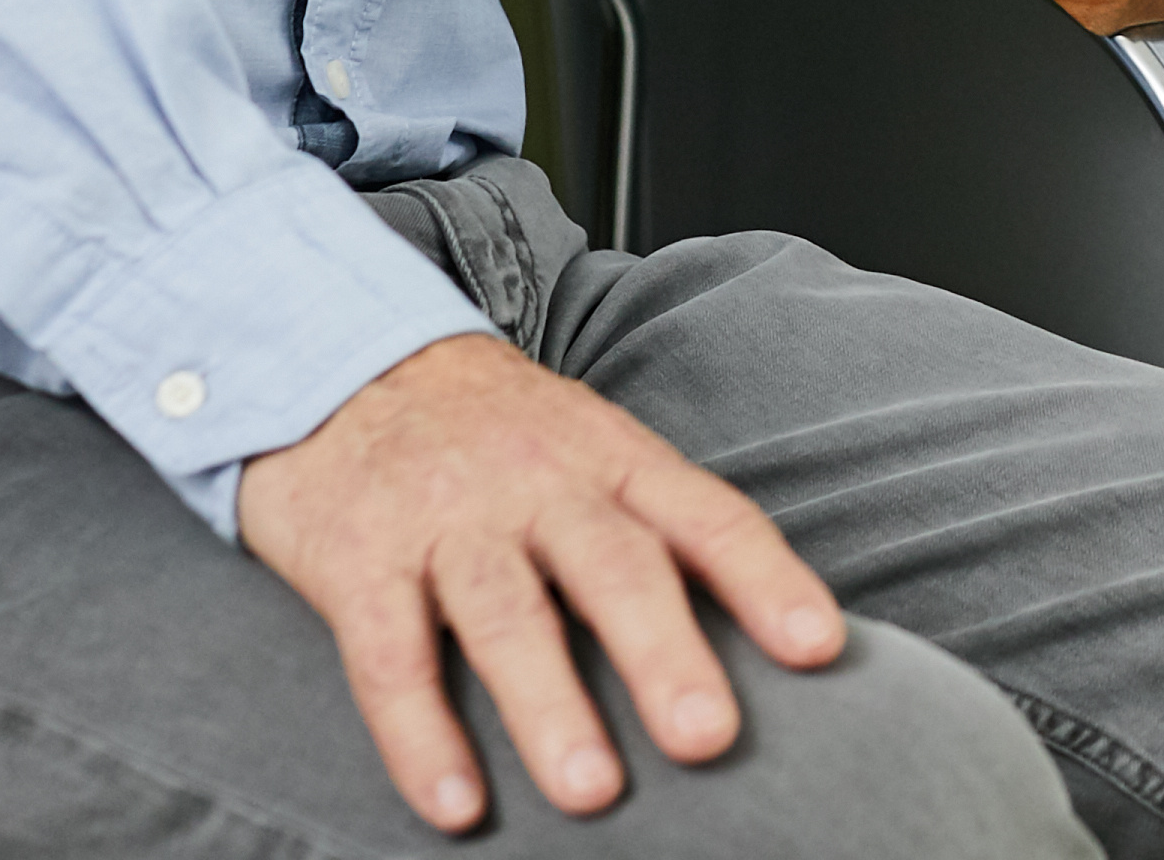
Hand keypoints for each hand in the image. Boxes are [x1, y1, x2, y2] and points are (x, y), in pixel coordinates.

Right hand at [239, 334, 845, 833]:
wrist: (345, 359)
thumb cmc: (493, 433)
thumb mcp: (587, 449)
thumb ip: (654, 530)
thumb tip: (752, 637)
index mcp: (612, 459)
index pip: (707, 517)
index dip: (766, 580)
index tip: (818, 648)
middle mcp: (539, 485)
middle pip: (615, 567)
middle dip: (665, 653)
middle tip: (710, 736)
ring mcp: (447, 520)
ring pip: (507, 614)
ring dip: (551, 706)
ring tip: (593, 790)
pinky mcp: (358, 558)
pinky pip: (390, 654)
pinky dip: (420, 735)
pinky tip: (455, 803)